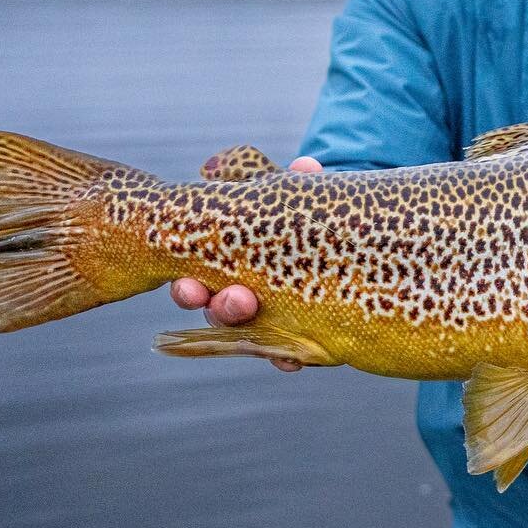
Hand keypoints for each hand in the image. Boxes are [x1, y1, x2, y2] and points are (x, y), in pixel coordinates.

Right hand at [169, 156, 322, 369]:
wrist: (340, 240)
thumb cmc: (298, 217)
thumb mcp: (292, 198)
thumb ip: (295, 183)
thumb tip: (303, 167)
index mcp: (224, 266)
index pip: (195, 283)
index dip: (188, 290)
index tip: (191, 285)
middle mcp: (240, 296)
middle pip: (219, 313)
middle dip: (222, 308)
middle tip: (239, 299)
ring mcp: (268, 317)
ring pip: (248, 334)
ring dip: (249, 330)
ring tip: (260, 315)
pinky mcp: (298, 334)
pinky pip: (287, 354)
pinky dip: (287, 358)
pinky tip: (293, 360)